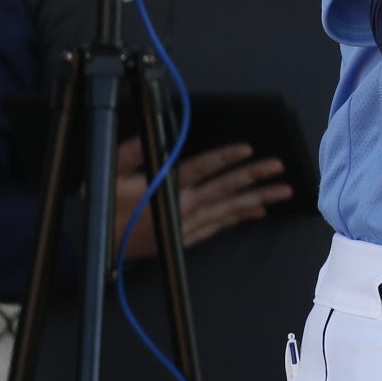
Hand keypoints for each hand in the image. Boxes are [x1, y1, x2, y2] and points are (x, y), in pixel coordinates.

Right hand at [112, 138, 289, 260]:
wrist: (98, 246)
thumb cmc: (104, 208)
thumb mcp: (110, 174)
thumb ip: (132, 152)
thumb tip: (149, 134)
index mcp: (167, 188)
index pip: (202, 168)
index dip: (225, 157)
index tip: (248, 149)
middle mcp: (184, 207)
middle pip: (225, 188)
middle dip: (254, 176)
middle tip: (279, 168)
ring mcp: (188, 225)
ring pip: (229, 209)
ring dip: (257, 199)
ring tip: (282, 192)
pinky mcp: (188, 238)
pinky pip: (220, 225)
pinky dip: (240, 217)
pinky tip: (258, 211)